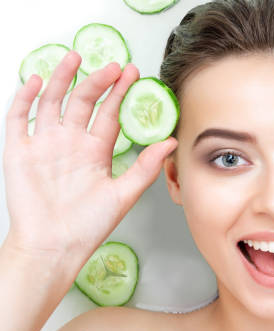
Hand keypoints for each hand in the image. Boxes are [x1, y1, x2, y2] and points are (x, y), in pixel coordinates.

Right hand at [3, 51, 176, 274]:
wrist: (54, 246)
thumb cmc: (88, 226)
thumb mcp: (123, 194)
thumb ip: (146, 167)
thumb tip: (171, 142)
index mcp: (95, 152)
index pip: (109, 114)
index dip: (120, 93)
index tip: (133, 73)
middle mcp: (71, 144)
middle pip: (83, 103)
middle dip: (97, 81)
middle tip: (112, 64)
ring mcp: (44, 145)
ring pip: (52, 102)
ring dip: (62, 79)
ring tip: (75, 58)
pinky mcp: (19, 152)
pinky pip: (19, 118)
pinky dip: (24, 98)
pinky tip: (34, 80)